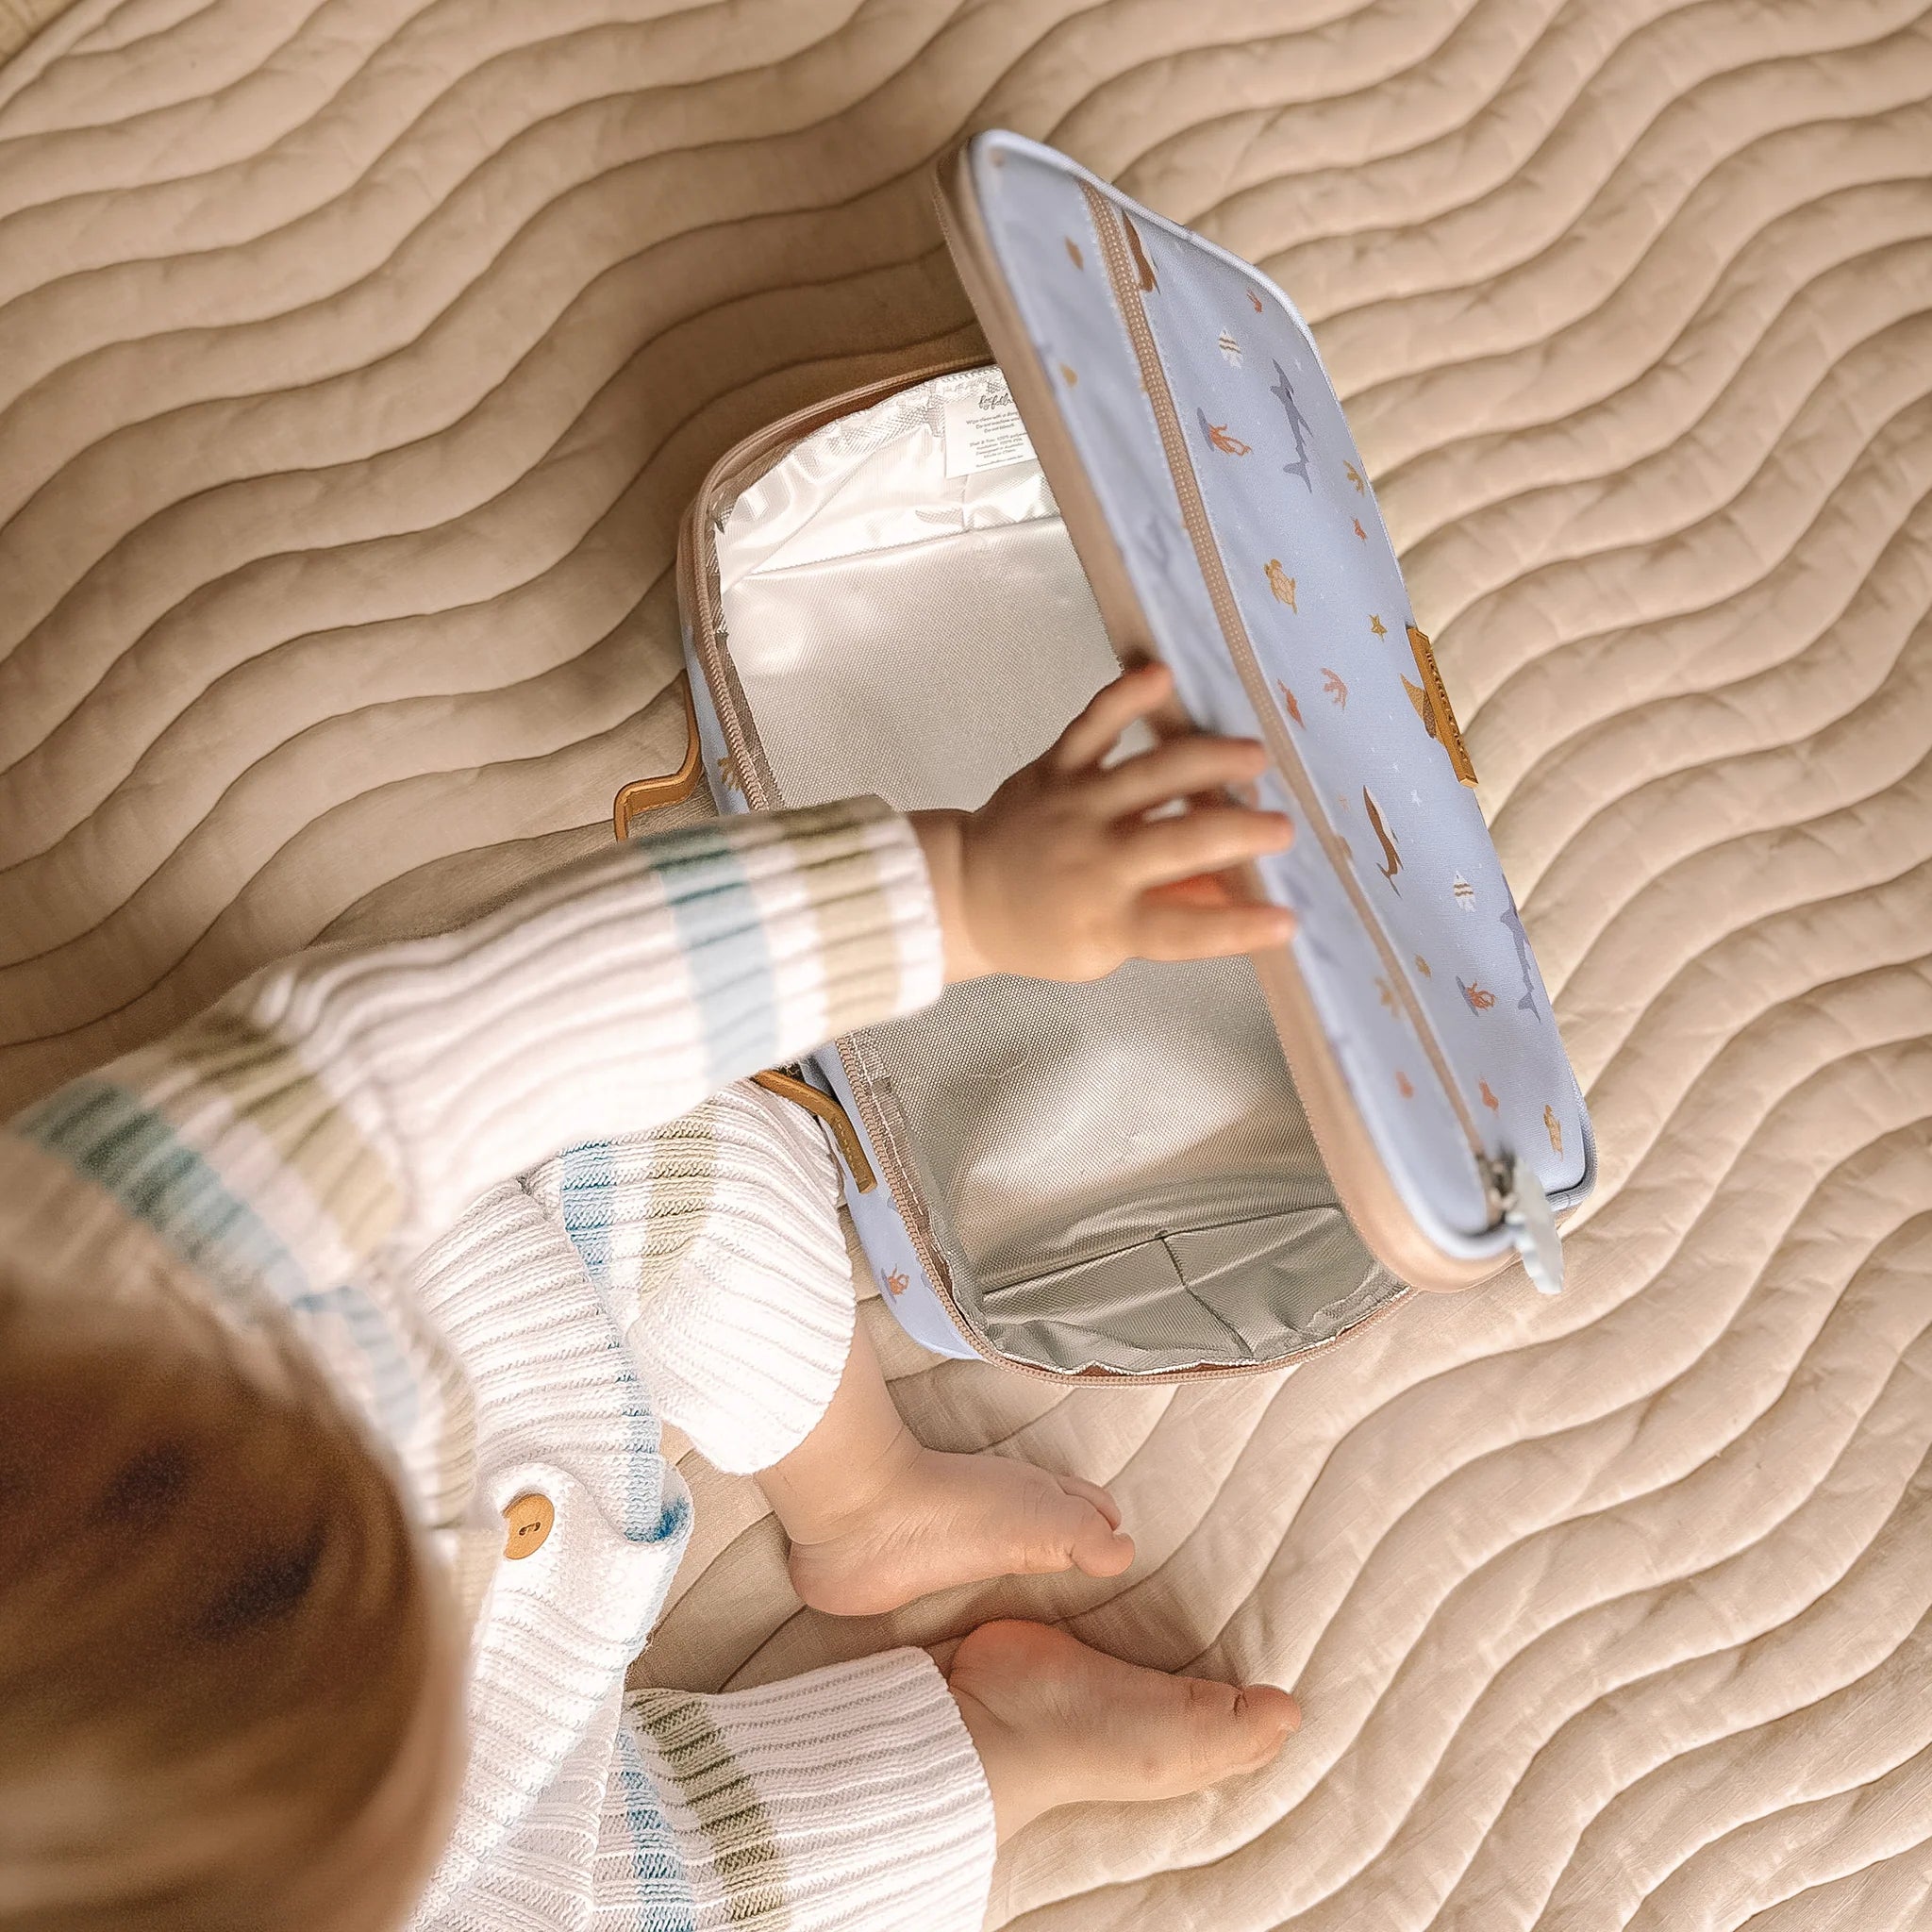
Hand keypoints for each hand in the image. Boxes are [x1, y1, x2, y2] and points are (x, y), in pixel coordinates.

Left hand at [911, 663, 1294, 983]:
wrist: (964, 893)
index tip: (1286, 920)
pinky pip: (1093, 726)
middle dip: (1238, 832)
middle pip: (1176, 843)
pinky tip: (1161, 674)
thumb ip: (1170, 916)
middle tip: (1284, 827)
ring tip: (1255, 755)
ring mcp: (1076, 807)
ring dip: (1207, 760)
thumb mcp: (1104, 949)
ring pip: (1149, 775)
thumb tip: (1239, 893)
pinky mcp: (1057, 768)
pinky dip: (1124, 697)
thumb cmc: (1046, 929)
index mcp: (1108, 922)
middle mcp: (1095, 861)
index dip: (1236, 927)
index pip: (1183, 930)